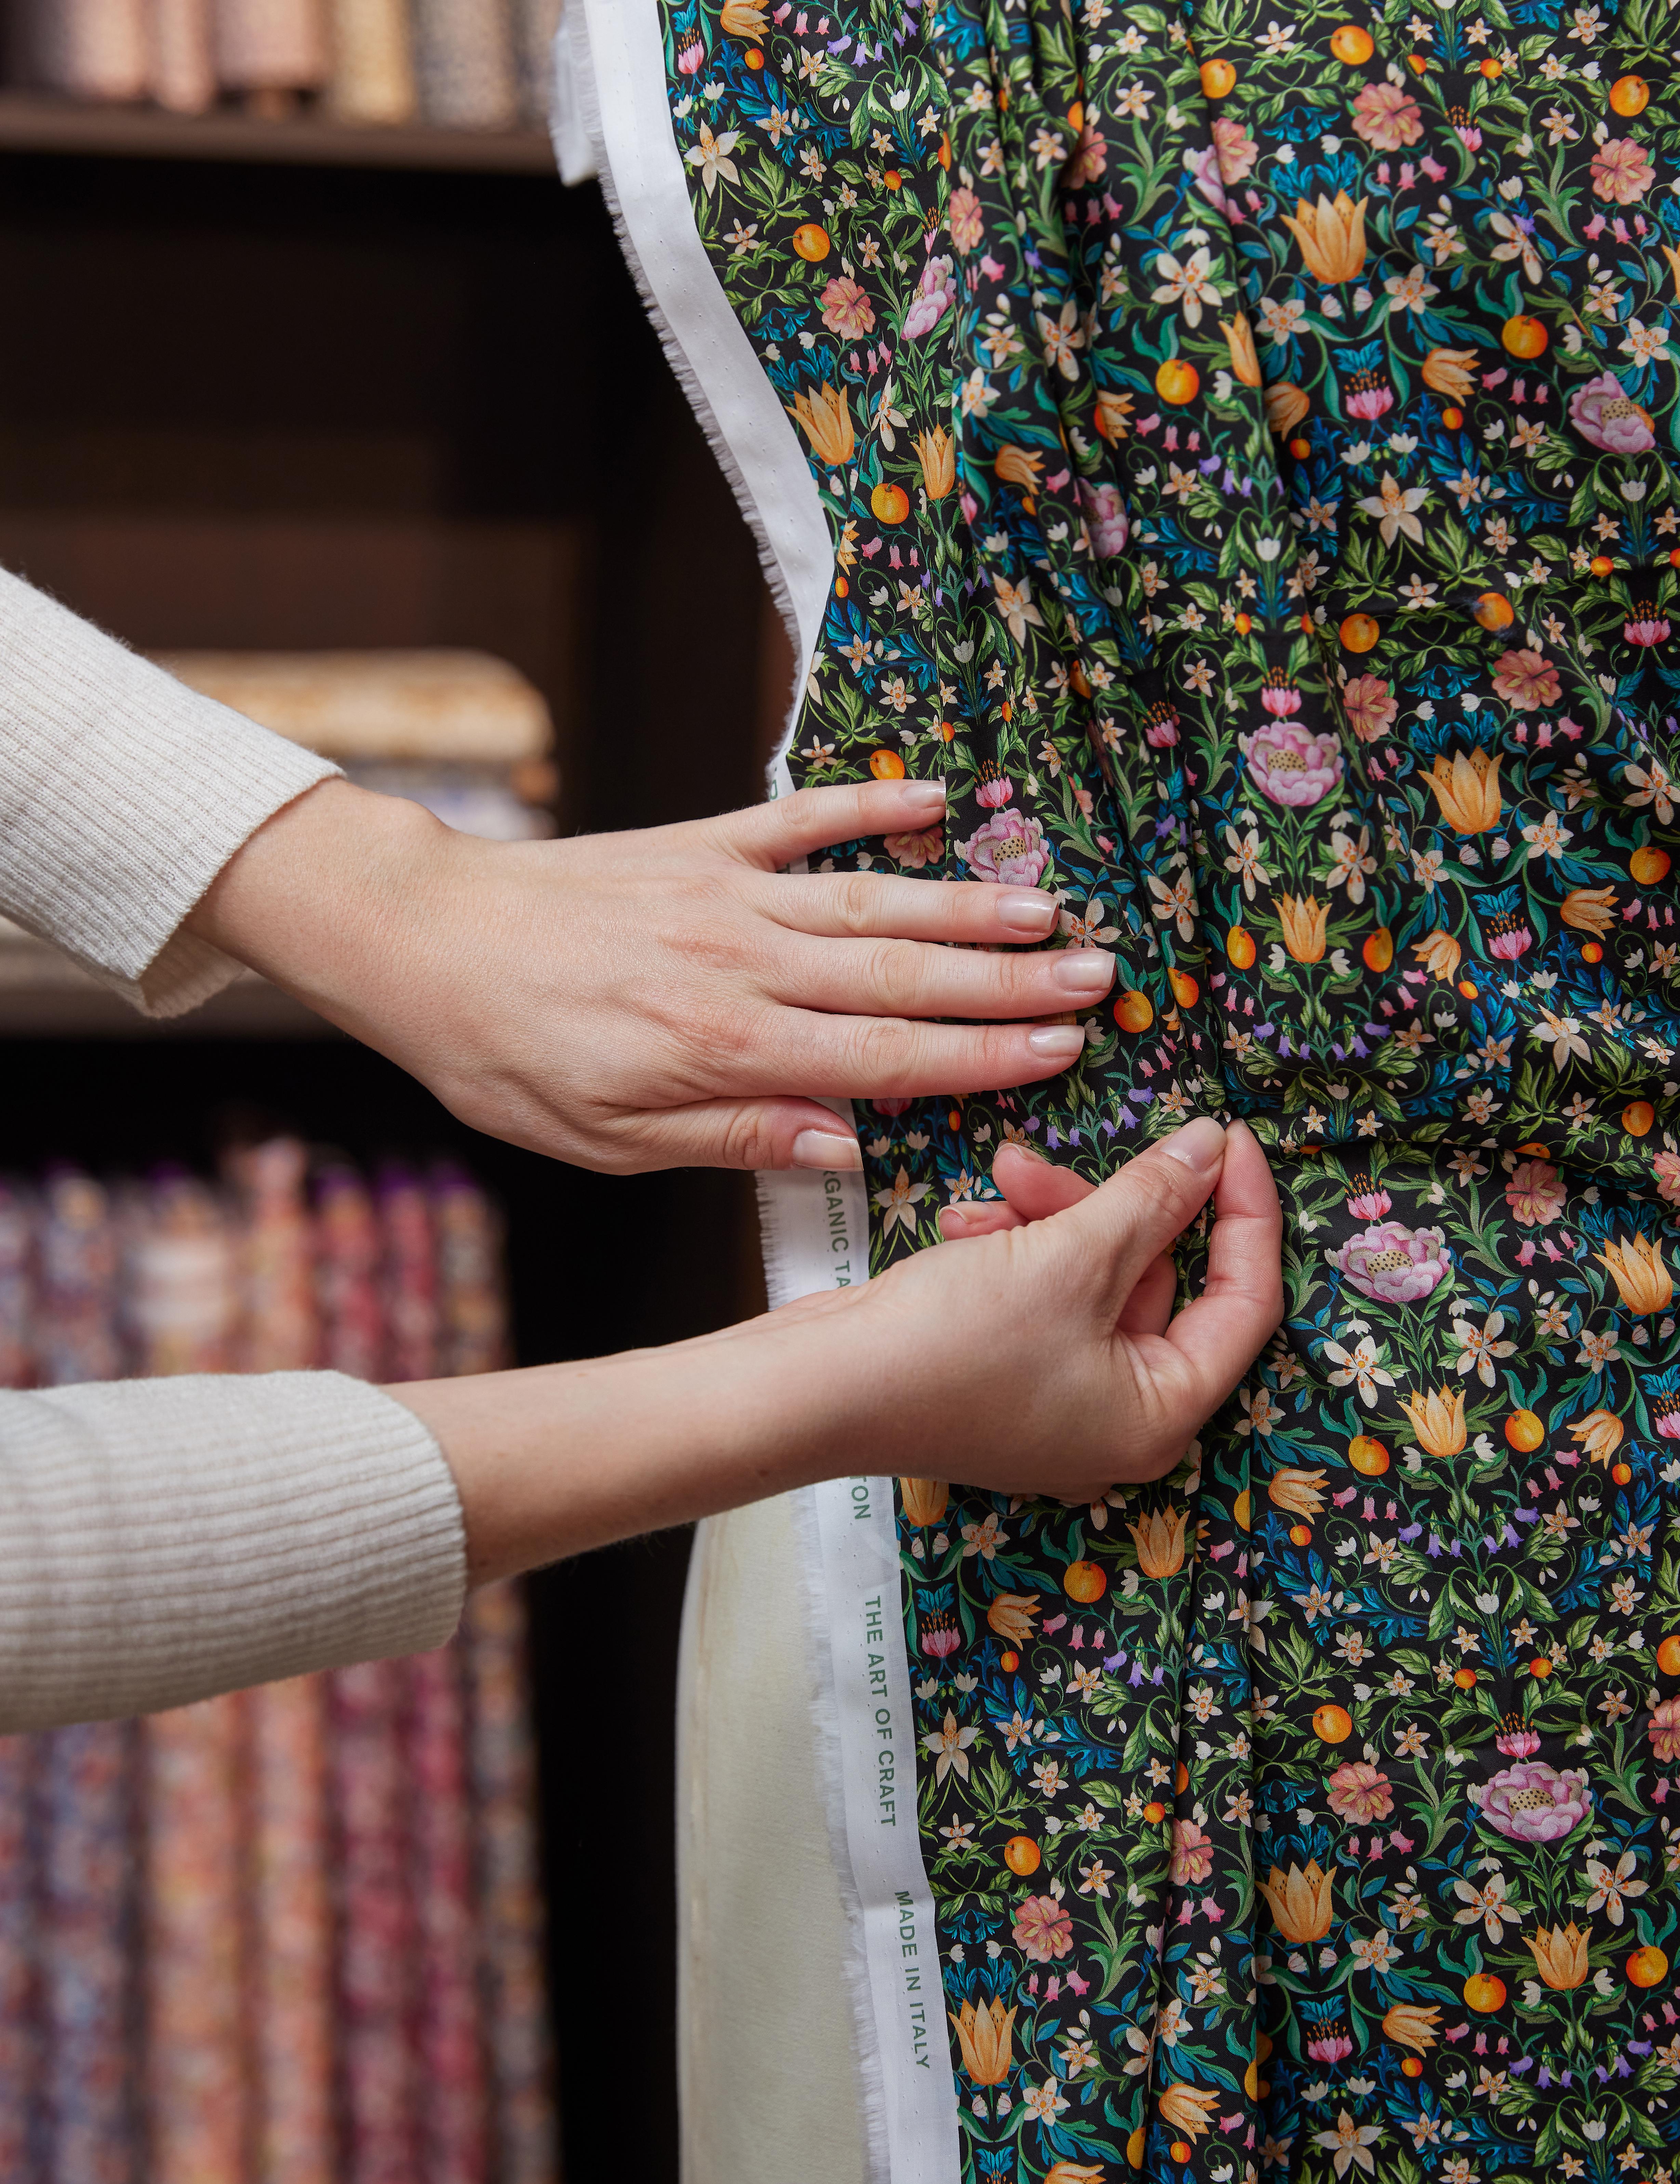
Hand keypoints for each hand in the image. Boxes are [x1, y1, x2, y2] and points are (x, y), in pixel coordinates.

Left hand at [189, 776, 1116, 1173]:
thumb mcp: (607, 1142)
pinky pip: (798, 820)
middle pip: (903, 974)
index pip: (886, 1056)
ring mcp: (726, 893)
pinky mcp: (697, 843)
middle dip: (1010, 980)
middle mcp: (744, 964)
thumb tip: (845, 1147)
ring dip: (968, 902)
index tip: (1063, 1051)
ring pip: (872, 899)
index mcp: (726, 1050)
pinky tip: (934, 797)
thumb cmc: (507, 1058)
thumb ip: (732, 1140)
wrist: (421, 942)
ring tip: (1052, 908)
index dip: (983, 1056)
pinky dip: (868, 805)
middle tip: (1100, 976)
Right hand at [395, 1117, 1282, 1584]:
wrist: (819, 1391)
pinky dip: (1017, 1249)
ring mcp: (1061, 1404)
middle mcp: (1120, 1420)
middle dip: (1108, 1206)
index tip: (1228, 1135)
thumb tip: (1213, 1148)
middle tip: (1047, 1162)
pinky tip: (968, 1222)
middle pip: (1160, 1282)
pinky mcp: (1008, 1378)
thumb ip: (1151, 1197)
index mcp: (1161, 1414)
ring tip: (998, 1184)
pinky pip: (1044, 1294)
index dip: (1245, 1211)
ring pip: (1095, 1277)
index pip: (1246, 1302)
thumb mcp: (1066, 1254)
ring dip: (1053, 1218)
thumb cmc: (949, 1343)